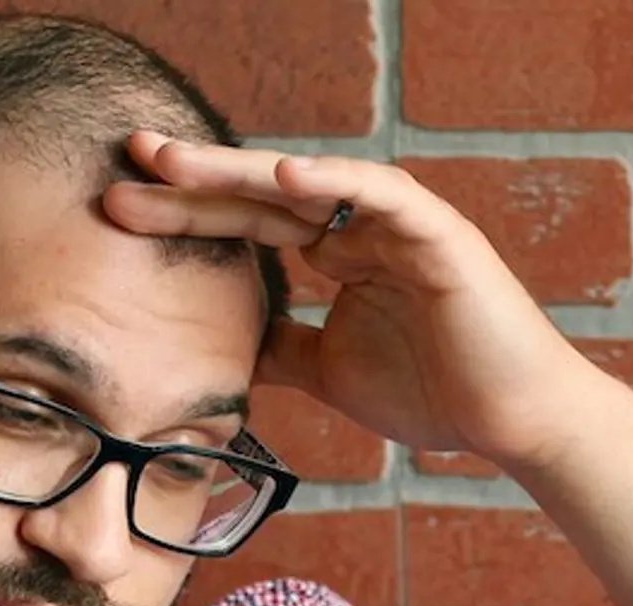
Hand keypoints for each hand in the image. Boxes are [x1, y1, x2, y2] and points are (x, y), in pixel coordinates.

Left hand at [102, 137, 608, 472]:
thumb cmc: (438, 396)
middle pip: (263, 194)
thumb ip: (283, 351)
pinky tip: (282, 176)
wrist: (514, 422)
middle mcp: (364, 228)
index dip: (186, 213)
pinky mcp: (439, 234)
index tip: (118, 208)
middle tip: (128, 155)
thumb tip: (230, 350)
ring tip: (177, 162)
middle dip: (194, 178)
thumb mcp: (331, 373)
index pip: (248, 224)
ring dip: (241, 171)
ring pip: (311, 184)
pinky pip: (381, 194)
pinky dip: (334, 182)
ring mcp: (400, 225)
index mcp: (339, 254)